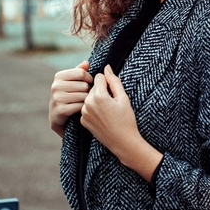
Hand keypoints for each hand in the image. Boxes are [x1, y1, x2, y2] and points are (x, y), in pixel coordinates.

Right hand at [49, 60, 92, 136]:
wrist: (57, 116)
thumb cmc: (68, 95)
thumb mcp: (71, 81)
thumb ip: (79, 71)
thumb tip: (87, 63)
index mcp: (58, 76)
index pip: (81, 73)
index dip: (89, 79)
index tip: (89, 84)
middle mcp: (56, 86)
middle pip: (84, 85)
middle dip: (88, 91)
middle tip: (85, 95)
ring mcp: (57, 98)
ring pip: (83, 96)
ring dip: (86, 100)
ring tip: (83, 102)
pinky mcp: (61, 110)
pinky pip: (80, 106)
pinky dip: (83, 108)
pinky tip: (80, 109)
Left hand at [81, 65, 162, 180]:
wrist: (123, 142)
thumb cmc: (126, 120)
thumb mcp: (123, 98)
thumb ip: (114, 81)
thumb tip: (106, 67)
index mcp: (99, 96)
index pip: (98, 77)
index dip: (108, 83)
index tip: (114, 93)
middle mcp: (88, 103)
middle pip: (93, 87)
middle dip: (102, 91)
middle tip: (112, 104)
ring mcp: (84, 113)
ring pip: (89, 97)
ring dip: (97, 100)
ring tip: (108, 111)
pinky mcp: (83, 121)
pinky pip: (86, 108)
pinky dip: (93, 110)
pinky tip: (102, 118)